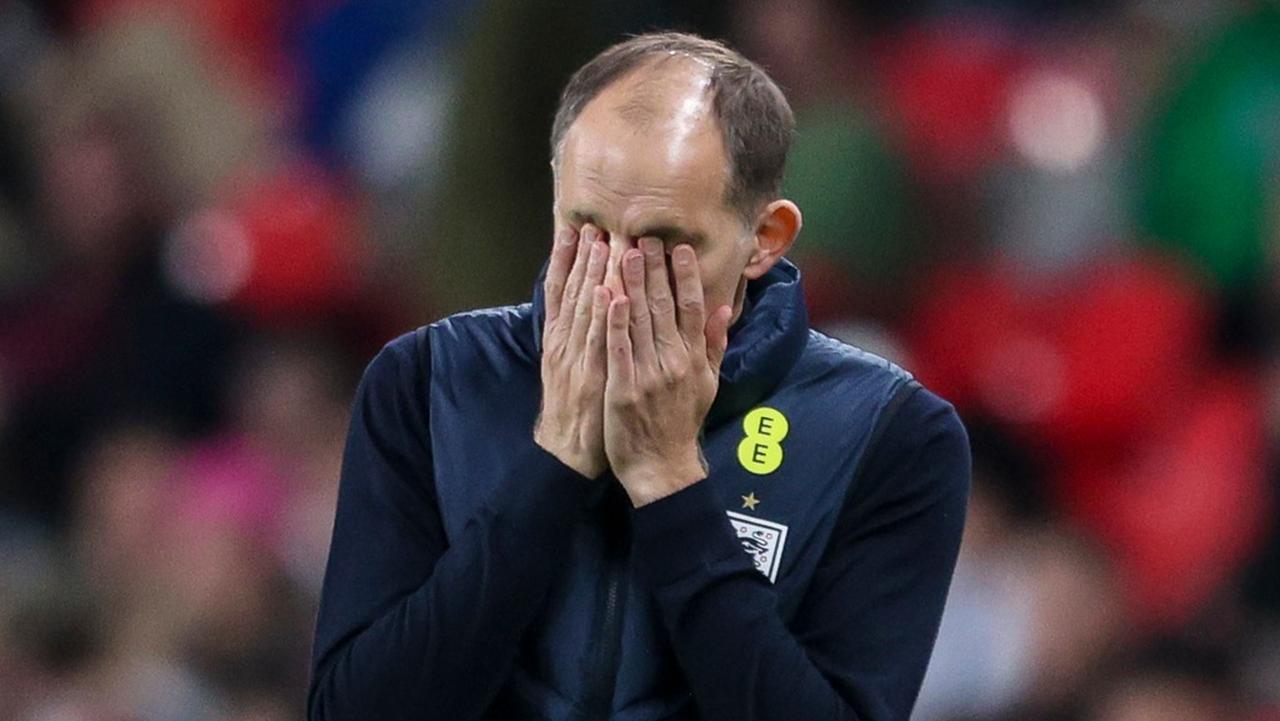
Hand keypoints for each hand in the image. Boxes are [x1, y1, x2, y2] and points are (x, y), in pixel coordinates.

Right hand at [533, 225, 611, 477]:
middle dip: (581, 257)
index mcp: (560, 338)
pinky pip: (597, 342)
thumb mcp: (572, 366)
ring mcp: (574, 358)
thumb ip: (581, 335)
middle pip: (572, 292)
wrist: (567, 449)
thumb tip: (591, 303)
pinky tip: (606, 292)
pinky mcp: (588, 376)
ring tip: (600, 242)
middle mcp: (563, 342)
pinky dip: (600, 316)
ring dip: (591, 275)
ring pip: (583, 310)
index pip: (562, 290)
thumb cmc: (578, 408)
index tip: (576, 229)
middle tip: (592, 223)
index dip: (567, 259)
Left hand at [603, 238, 732, 505]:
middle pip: (664, 306)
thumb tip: (725, 309)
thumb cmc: (681, 423)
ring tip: (623, 251)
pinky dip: (614, 320)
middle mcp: (673, 362)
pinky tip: (607, 294)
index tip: (679, 247)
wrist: (661, 467)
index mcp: (693, 359)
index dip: (685, 276)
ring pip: (639, 320)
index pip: (692, 308)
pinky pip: (618, 347)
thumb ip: (714, 345)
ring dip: (631, 283)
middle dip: (654, 269)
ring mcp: (648, 374)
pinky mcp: (623, 388)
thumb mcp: (707, 384)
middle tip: (644, 236)